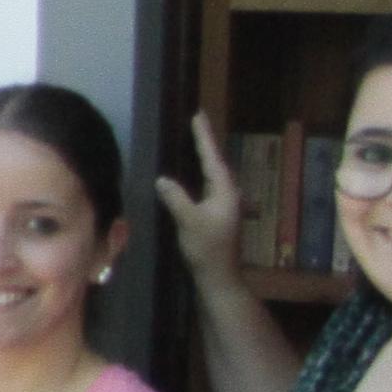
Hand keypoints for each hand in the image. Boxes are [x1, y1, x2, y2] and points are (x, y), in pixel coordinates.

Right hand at [154, 112, 246, 285]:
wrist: (219, 277)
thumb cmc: (207, 248)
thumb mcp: (189, 221)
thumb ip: (176, 198)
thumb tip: (162, 179)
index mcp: (225, 191)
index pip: (212, 157)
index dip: (204, 136)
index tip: (198, 115)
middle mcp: (228, 194)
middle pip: (216, 162)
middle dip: (206, 143)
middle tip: (196, 123)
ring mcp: (224, 205)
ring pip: (213, 175)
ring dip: (204, 158)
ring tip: (194, 141)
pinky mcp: (218, 214)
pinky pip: (208, 185)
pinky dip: (200, 174)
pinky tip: (193, 174)